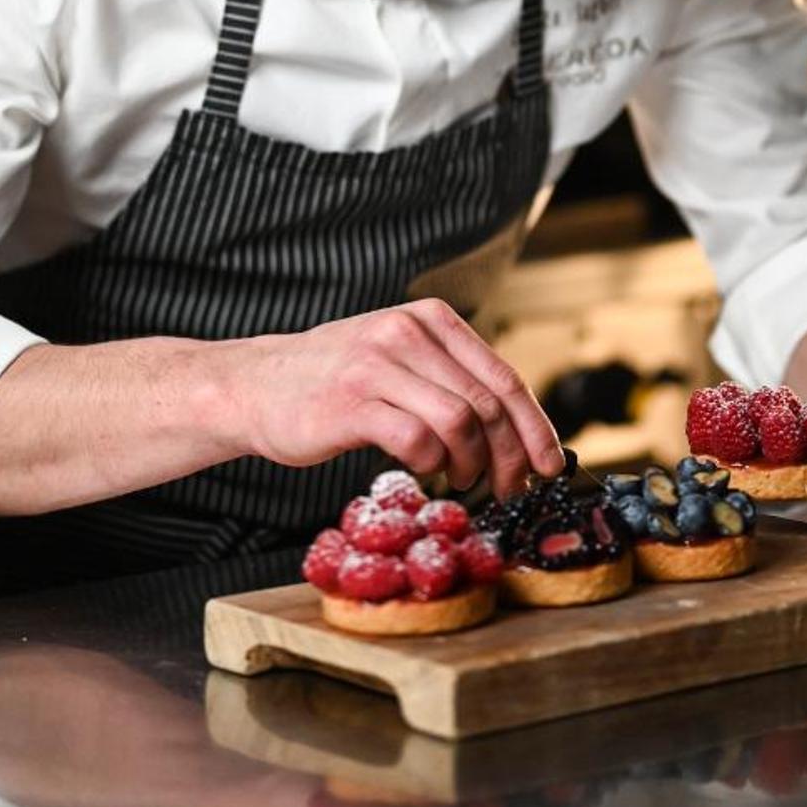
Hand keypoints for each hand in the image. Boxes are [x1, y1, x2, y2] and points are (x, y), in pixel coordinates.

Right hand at [232, 298, 563, 499]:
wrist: (256, 385)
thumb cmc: (335, 381)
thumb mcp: (398, 358)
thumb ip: (450, 378)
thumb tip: (516, 427)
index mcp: (429, 320)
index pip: (503, 376)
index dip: (535, 426)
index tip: (550, 463)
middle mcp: (407, 334)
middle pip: (488, 403)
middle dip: (511, 455)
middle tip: (510, 487)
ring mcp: (377, 366)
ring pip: (460, 421)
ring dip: (471, 463)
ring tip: (460, 479)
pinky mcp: (351, 403)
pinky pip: (416, 439)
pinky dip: (431, 463)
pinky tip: (424, 470)